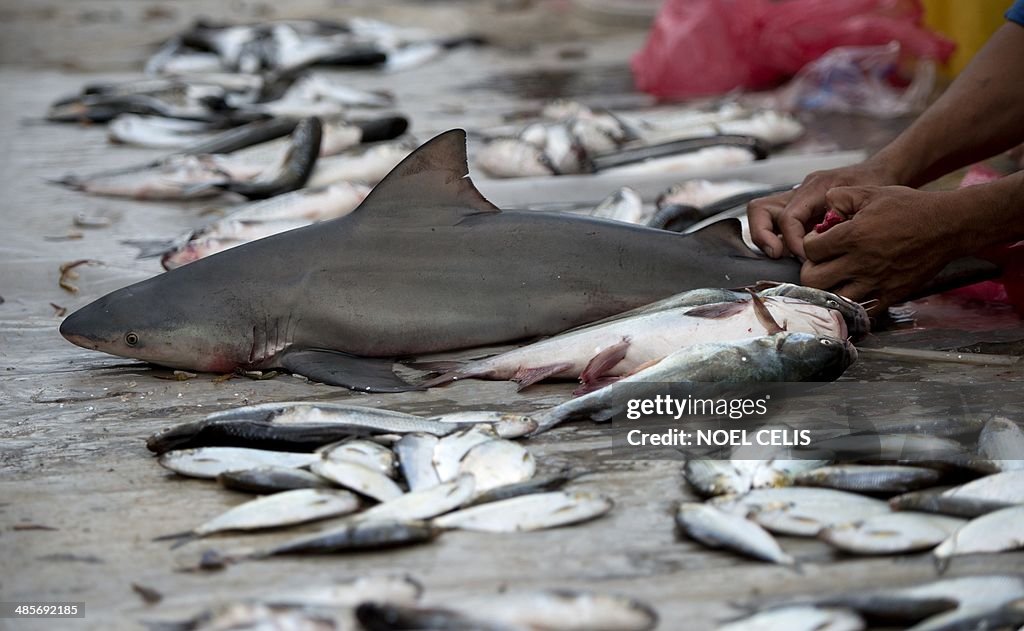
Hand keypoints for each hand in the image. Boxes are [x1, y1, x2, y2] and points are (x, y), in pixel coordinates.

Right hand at [748, 160, 899, 259]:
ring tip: (784, 257)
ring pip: (762, 217)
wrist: (883, 172)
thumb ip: (845, 222)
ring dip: (767, 239)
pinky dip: (779, 241)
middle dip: (763, 236)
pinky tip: (799, 254)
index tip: (806, 257)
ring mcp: (795, 199)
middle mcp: (799, 191)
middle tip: (778, 255)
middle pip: (759, 210)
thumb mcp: (868, 203)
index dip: (792, 241)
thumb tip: (823, 249)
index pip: (788, 217)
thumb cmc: (880, 185)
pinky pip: (776, 225)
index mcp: (816, 187)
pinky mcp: (798, 210)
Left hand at [800, 185, 964, 309]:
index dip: (809, 244)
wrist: (947, 226)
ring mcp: (876, 282)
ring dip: (828, 289)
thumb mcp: (871, 192)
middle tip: (821, 262)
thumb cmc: (909, 207)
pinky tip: (853, 290)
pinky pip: (861, 310)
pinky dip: (852, 304)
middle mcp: (861, 262)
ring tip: (835, 278)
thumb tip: (822, 207)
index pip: (809, 250)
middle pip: (813, 279)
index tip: (819, 240)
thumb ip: (840, 197)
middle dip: (811, 269)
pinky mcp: (891, 295)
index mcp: (853, 236)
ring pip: (833, 298)